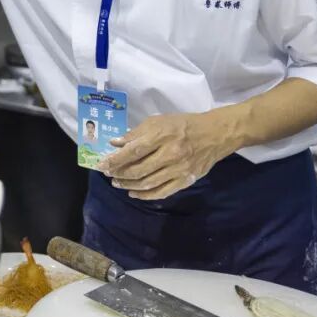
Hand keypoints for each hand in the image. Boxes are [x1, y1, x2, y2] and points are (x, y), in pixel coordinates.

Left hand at [96, 110, 241, 199]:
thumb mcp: (158, 122)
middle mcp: (170, 154)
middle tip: (108, 174)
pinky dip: (145, 195)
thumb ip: (136, 133)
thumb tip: (115, 143)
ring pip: (148, 183)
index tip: (102, 165)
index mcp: (162, 136)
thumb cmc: (183, 125)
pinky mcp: (186, 181)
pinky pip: (162, 192)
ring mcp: (179, 170)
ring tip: (118, 183)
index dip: (115, 160)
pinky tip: (134, 193)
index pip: (133, 151)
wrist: (214, 134)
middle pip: (138, 169)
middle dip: (120, 174)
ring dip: (129, 185)